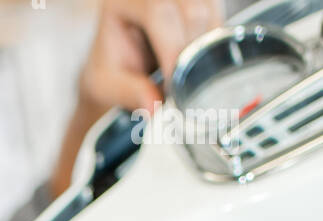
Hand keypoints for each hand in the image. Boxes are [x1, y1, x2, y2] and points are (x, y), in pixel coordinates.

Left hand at [80, 0, 223, 116]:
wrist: (118, 63)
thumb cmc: (110, 70)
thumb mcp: (108, 86)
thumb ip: (129, 93)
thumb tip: (154, 107)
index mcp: (122, 0)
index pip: (156, 11)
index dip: (171, 47)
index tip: (174, 85)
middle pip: (188, 7)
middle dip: (191, 50)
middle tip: (185, 85)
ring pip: (207, 9)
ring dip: (205, 47)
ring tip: (189, 74)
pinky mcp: (195, 0)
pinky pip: (216, 15)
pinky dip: (213, 41)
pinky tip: (199, 61)